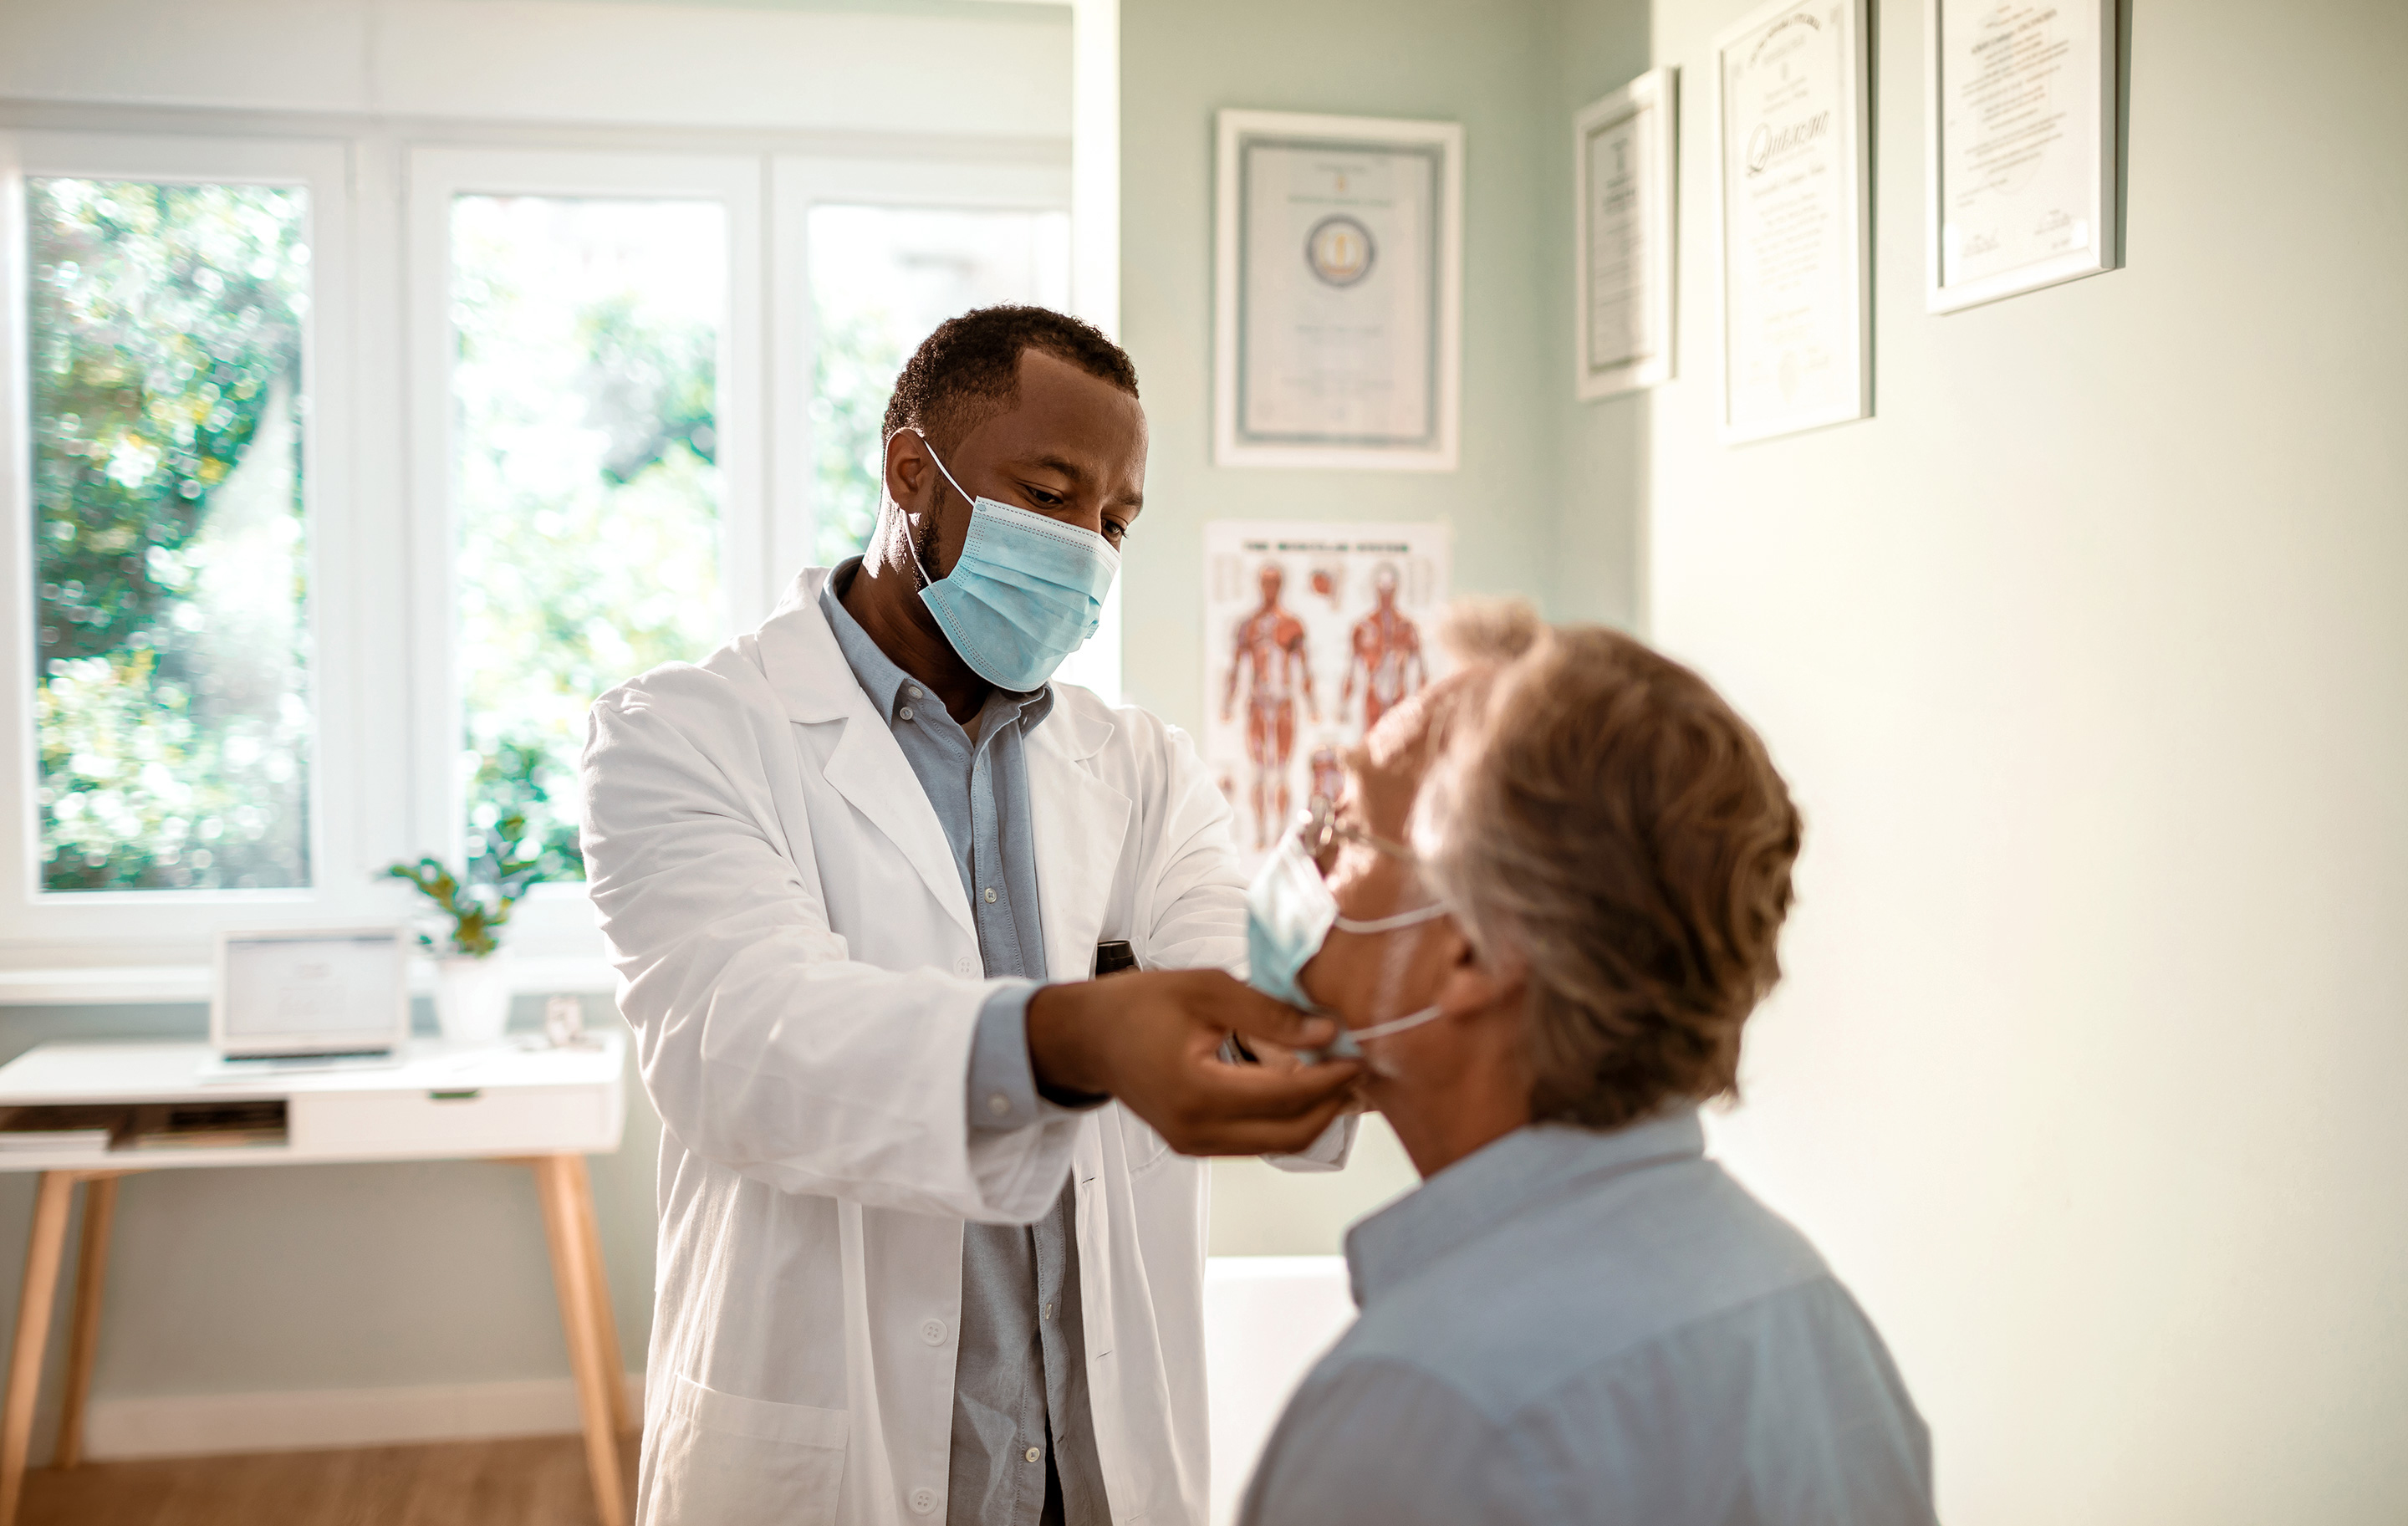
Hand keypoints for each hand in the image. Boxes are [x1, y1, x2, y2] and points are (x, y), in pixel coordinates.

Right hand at [1026, 970, 1363, 1155]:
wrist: (1086, 1037)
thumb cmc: (1135, 1006)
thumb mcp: (1206, 991)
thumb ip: (1269, 1013)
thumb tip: (1327, 1031)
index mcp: (1197, 1093)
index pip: (1285, 1097)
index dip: (1331, 1078)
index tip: (1359, 1053)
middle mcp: (1196, 1131)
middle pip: (1290, 1134)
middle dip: (1332, 1104)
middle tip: (1361, 1070)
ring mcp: (1195, 1144)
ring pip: (1277, 1144)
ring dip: (1314, 1114)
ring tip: (1340, 1076)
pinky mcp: (1195, 1144)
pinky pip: (1256, 1140)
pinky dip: (1287, 1118)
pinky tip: (1304, 1086)